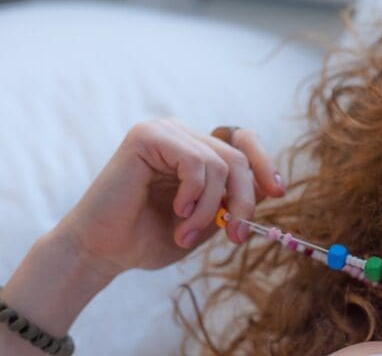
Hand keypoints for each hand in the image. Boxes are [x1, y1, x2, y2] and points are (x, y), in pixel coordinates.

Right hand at [53, 117, 285, 277]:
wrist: (102, 251)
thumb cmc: (148, 238)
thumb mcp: (206, 220)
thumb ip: (232, 200)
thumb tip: (272, 186)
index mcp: (194, 149)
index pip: (242, 141)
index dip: (264, 164)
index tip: (279, 192)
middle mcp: (181, 134)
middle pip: (238, 156)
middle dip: (244, 200)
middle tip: (235, 236)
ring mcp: (165, 131)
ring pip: (220, 164)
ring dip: (211, 209)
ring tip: (186, 234)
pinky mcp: (148, 136)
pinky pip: (196, 163)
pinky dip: (195, 196)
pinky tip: (177, 213)